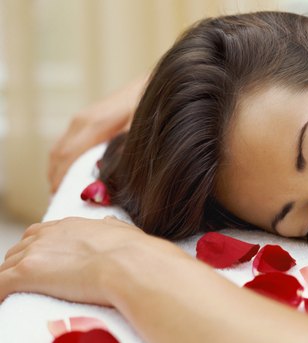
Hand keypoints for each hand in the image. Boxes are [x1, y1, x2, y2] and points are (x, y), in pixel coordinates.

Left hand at [0, 217, 175, 304]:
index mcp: (68, 226)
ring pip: (5, 268)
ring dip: (9, 282)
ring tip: (16, 298)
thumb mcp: (123, 232)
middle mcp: (47, 235)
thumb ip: (111, 228)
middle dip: (19, 268)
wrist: (130, 265)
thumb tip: (110, 222)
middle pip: (17, 252)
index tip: (43, 267)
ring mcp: (34, 253)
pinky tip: (5, 302)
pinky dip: (0, 294)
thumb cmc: (134, 253)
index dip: (37, 253)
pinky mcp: (25, 274)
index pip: (38, 236)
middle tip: (28, 287)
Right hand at [48, 76, 145, 192]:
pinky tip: (76, 173)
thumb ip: (124, 153)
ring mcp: (84, 117)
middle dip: (57, 180)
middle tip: (62, 203)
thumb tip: (107, 179)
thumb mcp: (142, 131)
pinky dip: (67, 159)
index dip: (62, 182)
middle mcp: (83, 120)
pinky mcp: (90, 117)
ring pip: (62, 148)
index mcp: (93, 125)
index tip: (61, 202)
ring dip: (59, 170)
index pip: (67, 158)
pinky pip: (70, 142)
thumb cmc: (152, 106)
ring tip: (66, 193)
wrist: (160, 83)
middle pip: (59, 155)